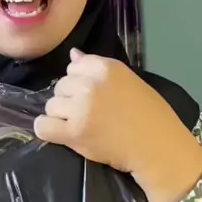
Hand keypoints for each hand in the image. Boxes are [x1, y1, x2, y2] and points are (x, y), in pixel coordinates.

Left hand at [34, 49, 201, 201]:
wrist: (158, 147)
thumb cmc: (150, 115)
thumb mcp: (128, 81)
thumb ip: (97, 68)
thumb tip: (72, 54)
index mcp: (105, 68)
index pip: (73, 67)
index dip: (80, 82)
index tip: (92, 96)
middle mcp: (90, 84)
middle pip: (60, 86)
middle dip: (70, 99)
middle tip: (88, 114)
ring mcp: (81, 108)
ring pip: (51, 106)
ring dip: (61, 116)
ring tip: (80, 125)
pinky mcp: (74, 133)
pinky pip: (43, 126)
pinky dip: (47, 130)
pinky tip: (61, 134)